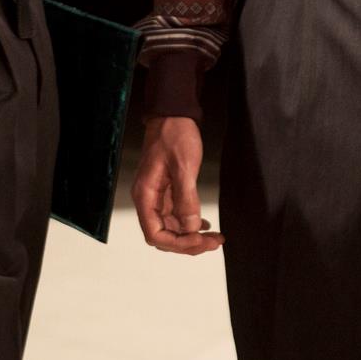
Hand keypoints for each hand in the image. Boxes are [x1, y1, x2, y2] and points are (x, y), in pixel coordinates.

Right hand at [132, 116, 222, 255]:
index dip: (178, 243)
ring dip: (191, 236)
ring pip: (171, 228)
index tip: (201, 240)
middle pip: (164, 236)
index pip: (155, 234)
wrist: (173, 115)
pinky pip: (176, 216)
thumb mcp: (183, 167)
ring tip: (214, 237)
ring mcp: (158, 197)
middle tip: (214, 242)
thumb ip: (186, 199)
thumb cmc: (174, 136)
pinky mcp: (168, 192)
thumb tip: (190, 227)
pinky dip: (190, 224)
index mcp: (146, 195)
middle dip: (188, 244)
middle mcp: (148, 200)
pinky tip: (205, 225)